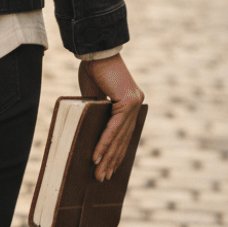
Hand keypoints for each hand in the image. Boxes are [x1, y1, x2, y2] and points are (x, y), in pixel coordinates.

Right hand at [77, 54, 144, 181]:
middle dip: (111, 161)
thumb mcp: (95, 94)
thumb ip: (98, 109)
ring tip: (98, 174)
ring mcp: (134, 103)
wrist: (95, 49)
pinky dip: (104, 143)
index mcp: (131, 102)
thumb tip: (92, 128)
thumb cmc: (94, 68)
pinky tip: (97, 157)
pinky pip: (113, 128)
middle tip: (102, 178)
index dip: (116, 151)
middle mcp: (136, 104)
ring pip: (119, 137)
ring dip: (107, 157)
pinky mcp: (127, 102)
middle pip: (123, 139)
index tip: (110, 168)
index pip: (124, 132)